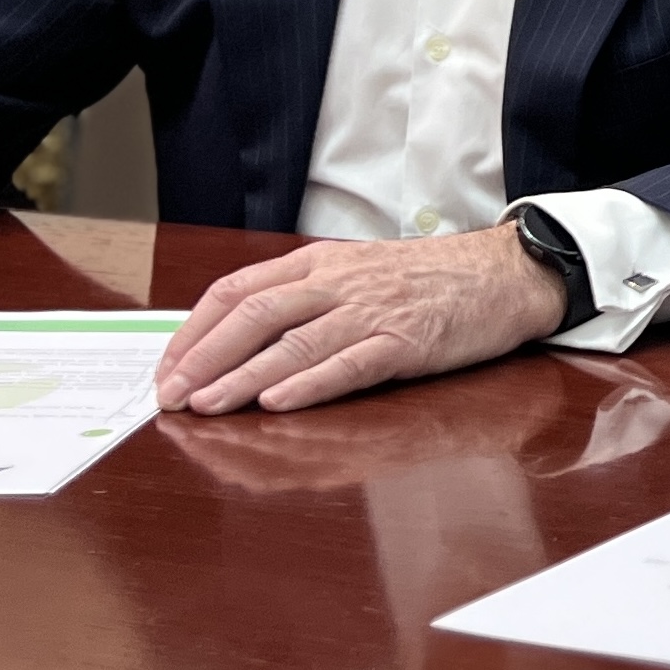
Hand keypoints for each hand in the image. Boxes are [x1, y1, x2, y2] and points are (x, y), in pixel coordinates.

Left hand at [153, 224, 565, 414]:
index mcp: (319, 262)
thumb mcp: (355, 272)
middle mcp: (338, 282)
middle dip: (205, 358)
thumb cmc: (427, 280)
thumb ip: (303, 298)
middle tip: (171, 396)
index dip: (195, 330)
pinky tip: (278, 402)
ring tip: (207, 406)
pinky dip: (311, 384)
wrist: (503, 272)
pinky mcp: (407, 342)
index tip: (167, 367)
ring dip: (243, 376)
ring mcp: (372, 312)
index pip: (238, 290)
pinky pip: (351, 363)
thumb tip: (237, 340)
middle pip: (255, 315)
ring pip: (293, 342)